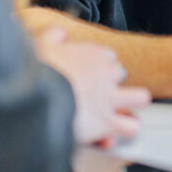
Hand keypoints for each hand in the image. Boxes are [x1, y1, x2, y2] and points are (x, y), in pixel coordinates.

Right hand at [33, 27, 150, 145]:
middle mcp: (106, 74)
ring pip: (140, 98)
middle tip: (98, 97)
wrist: (32, 97)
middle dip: (114, 85)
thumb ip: (52, 37)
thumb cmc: (32, 72)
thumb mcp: (39, 45)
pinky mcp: (107, 122)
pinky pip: (131, 128)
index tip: (84, 78)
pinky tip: (110, 137)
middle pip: (122, 75)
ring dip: (130, 107)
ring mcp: (110, 98)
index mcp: (92, 55)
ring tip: (116, 116)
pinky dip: (123, 132)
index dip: (97, 69)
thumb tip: (58, 33)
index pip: (106, 58)